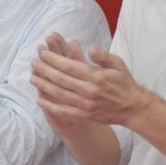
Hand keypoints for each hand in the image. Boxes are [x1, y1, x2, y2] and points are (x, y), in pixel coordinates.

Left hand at [31, 34, 150, 127]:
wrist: (133, 108)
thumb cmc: (124, 83)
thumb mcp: (117, 64)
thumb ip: (103, 55)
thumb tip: (90, 49)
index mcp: (96, 76)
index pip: (69, 66)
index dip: (54, 59)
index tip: (43, 53)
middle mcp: (89, 91)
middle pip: (61, 79)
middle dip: (44, 70)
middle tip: (33, 63)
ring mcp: (86, 105)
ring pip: (59, 94)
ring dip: (44, 86)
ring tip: (32, 78)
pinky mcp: (85, 115)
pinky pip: (64, 111)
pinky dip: (51, 106)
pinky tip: (40, 100)